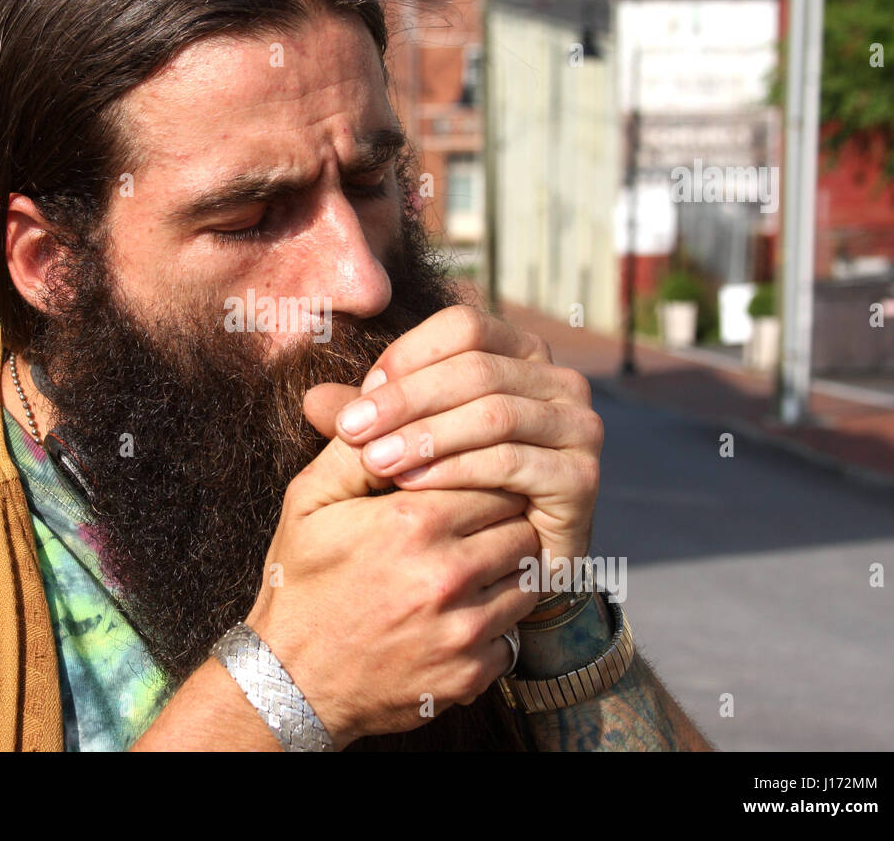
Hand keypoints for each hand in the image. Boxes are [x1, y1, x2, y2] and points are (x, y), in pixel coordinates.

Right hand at [245, 406, 540, 748]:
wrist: (290, 681)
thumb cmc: (301, 583)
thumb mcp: (309, 502)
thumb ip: (355, 447)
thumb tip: (388, 397)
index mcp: (412, 522)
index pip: (494, 477)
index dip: (482, 478)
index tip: (467, 485)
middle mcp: (447, 576)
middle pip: (521, 526)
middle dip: (502, 520)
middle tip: (473, 524)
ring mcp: (464, 631)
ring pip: (528, 579)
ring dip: (506, 570)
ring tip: (468, 566)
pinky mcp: (472, 674)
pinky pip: (514, 635)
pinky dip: (495, 624)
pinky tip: (458, 615)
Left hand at [309, 304, 602, 579]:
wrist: (504, 566)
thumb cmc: (449, 492)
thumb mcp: (402, 445)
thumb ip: (368, 419)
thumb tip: (311, 398)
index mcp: (519, 351)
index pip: (463, 327)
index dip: (406, 357)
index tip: (358, 399)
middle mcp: (558, 380)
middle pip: (477, 368)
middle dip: (406, 400)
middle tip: (350, 432)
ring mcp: (578, 426)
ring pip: (494, 413)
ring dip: (427, 435)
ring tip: (374, 461)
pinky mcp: (581, 477)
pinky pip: (513, 462)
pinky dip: (457, 471)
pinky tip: (414, 487)